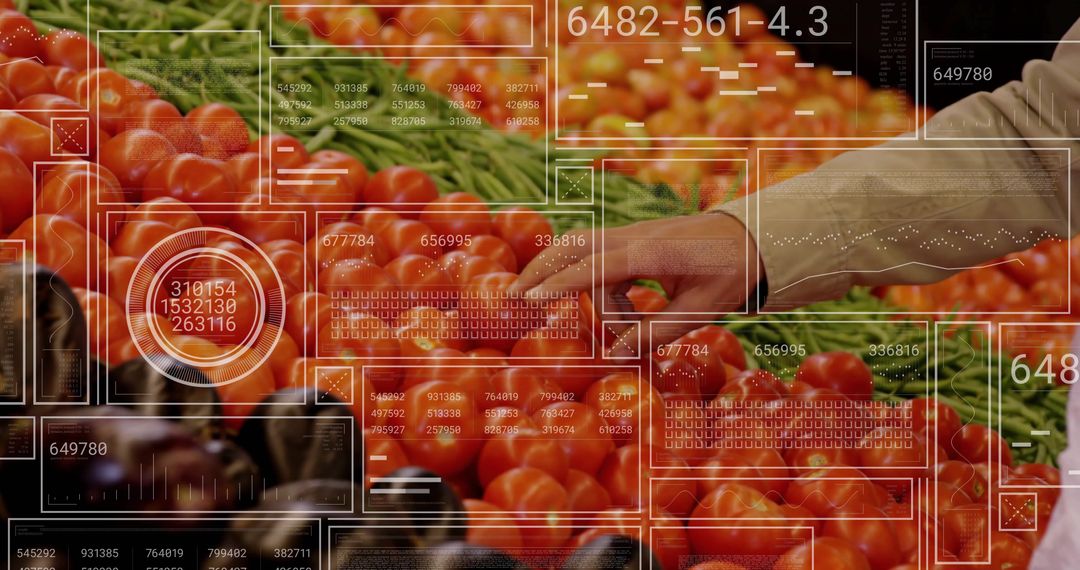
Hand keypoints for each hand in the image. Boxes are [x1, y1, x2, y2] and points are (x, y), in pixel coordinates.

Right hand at [512, 213, 764, 357]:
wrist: (754, 237)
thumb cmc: (731, 274)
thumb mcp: (701, 311)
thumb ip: (655, 333)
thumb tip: (613, 357)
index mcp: (651, 253)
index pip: (593, 267)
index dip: (558, 285)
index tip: (528, 301)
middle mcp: (635, 238)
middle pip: (573, 245)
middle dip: (540, 269)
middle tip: (512, 298)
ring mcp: (633, 235)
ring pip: (583, 252)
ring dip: (573, 285)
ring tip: (596, 325)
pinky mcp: (634, 240)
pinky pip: (601, 260)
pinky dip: (598, 287)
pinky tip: (625, 318)